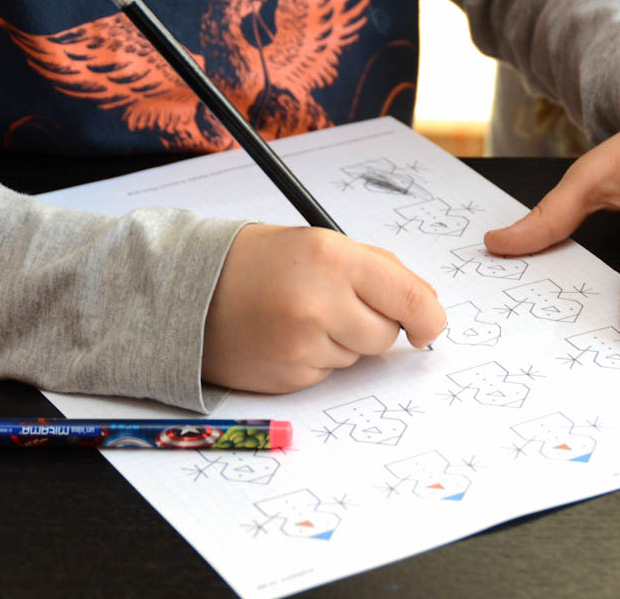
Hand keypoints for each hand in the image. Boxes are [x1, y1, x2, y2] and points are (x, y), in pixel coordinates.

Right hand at [201, 224, 446, 391]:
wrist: (190, 289)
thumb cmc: (259, 262)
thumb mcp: (319, 243)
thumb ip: (375, 269)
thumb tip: (425, 305)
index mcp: (333, 259)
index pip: (411, 298)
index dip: (429, 317)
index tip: (427, 325)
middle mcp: (319, 303)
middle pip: (386, 333)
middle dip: (374, 323)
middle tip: (336, 303)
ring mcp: (302, 345)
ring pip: (358, 355)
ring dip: (343, 341)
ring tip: (300, 315)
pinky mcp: (289, 377)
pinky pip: (328, 373)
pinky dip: (316, 358)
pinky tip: (286, 336)